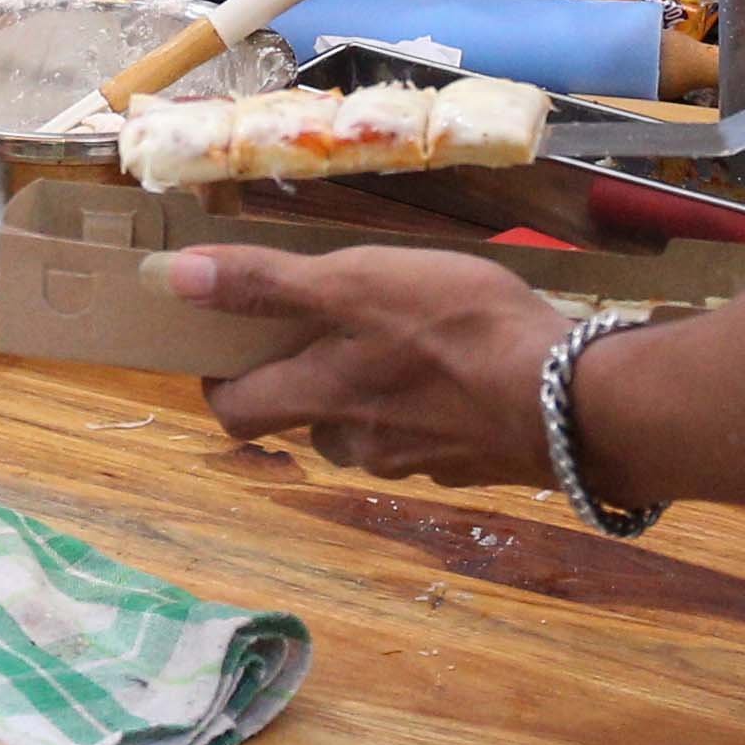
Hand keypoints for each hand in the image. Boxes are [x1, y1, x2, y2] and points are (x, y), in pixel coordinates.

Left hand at [178, 244, 576, 487]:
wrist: (572, 400)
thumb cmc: (458, 331)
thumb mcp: (357, 284)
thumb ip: (268, 284)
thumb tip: (172, 280)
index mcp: (320, 399)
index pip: (234, 409)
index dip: (223, 378)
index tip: (230, 344)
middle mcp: (358, 444)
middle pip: (303, 422)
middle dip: (304, 382)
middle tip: (328, 331)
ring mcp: (417, 462)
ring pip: (366, 431)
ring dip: (368, 396)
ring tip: (401, 341)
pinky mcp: (470, 464)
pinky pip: (427, 437)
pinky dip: (427, 407)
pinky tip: (461, 370)